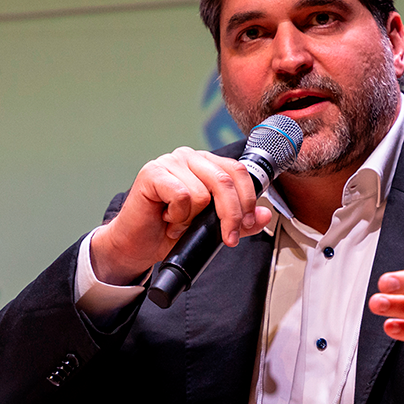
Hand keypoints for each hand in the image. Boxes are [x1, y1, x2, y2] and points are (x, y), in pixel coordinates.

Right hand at [90, 147, 272, 285]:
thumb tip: (265, 214)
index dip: (247, 199)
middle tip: (227, 237)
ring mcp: (169, 162)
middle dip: (231, 214)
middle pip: (225, 180)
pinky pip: (182, 195)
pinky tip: (167, 218)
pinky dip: (178, 215)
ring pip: (203, 192)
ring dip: (193, 218)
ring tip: (180, 223)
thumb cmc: (171, 232)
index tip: (247, 225)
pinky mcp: (152, 173)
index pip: (238, 171)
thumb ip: (239, 220)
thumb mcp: (212, 228)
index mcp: (206, 164)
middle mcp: (189, 157)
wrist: (137, 246)